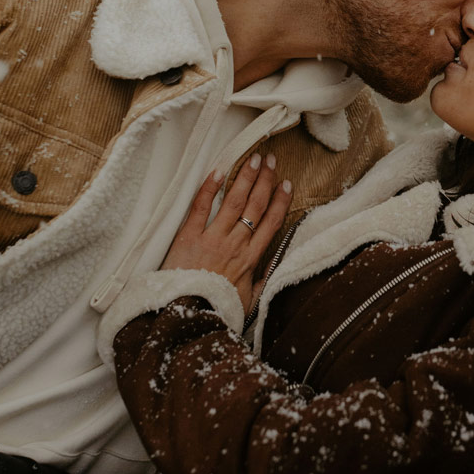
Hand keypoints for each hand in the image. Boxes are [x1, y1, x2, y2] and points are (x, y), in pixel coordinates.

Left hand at [162, 152, 292, 311]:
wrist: (186, 315)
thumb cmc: (217, 309)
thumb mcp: (248, 302)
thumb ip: (264, 284)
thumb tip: (278, 270)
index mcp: (251, 259)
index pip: (271, 223)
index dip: (281, 201)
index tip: (286, 184)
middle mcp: (235, 244)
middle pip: (255, 206)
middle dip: (265, 180)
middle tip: (271, 159)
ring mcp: (212, 238)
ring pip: (234, 201)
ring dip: (245, 177)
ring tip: (254, 158)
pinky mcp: (188, 237)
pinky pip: (200, 207)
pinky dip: (209, 188)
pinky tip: (218, 171)